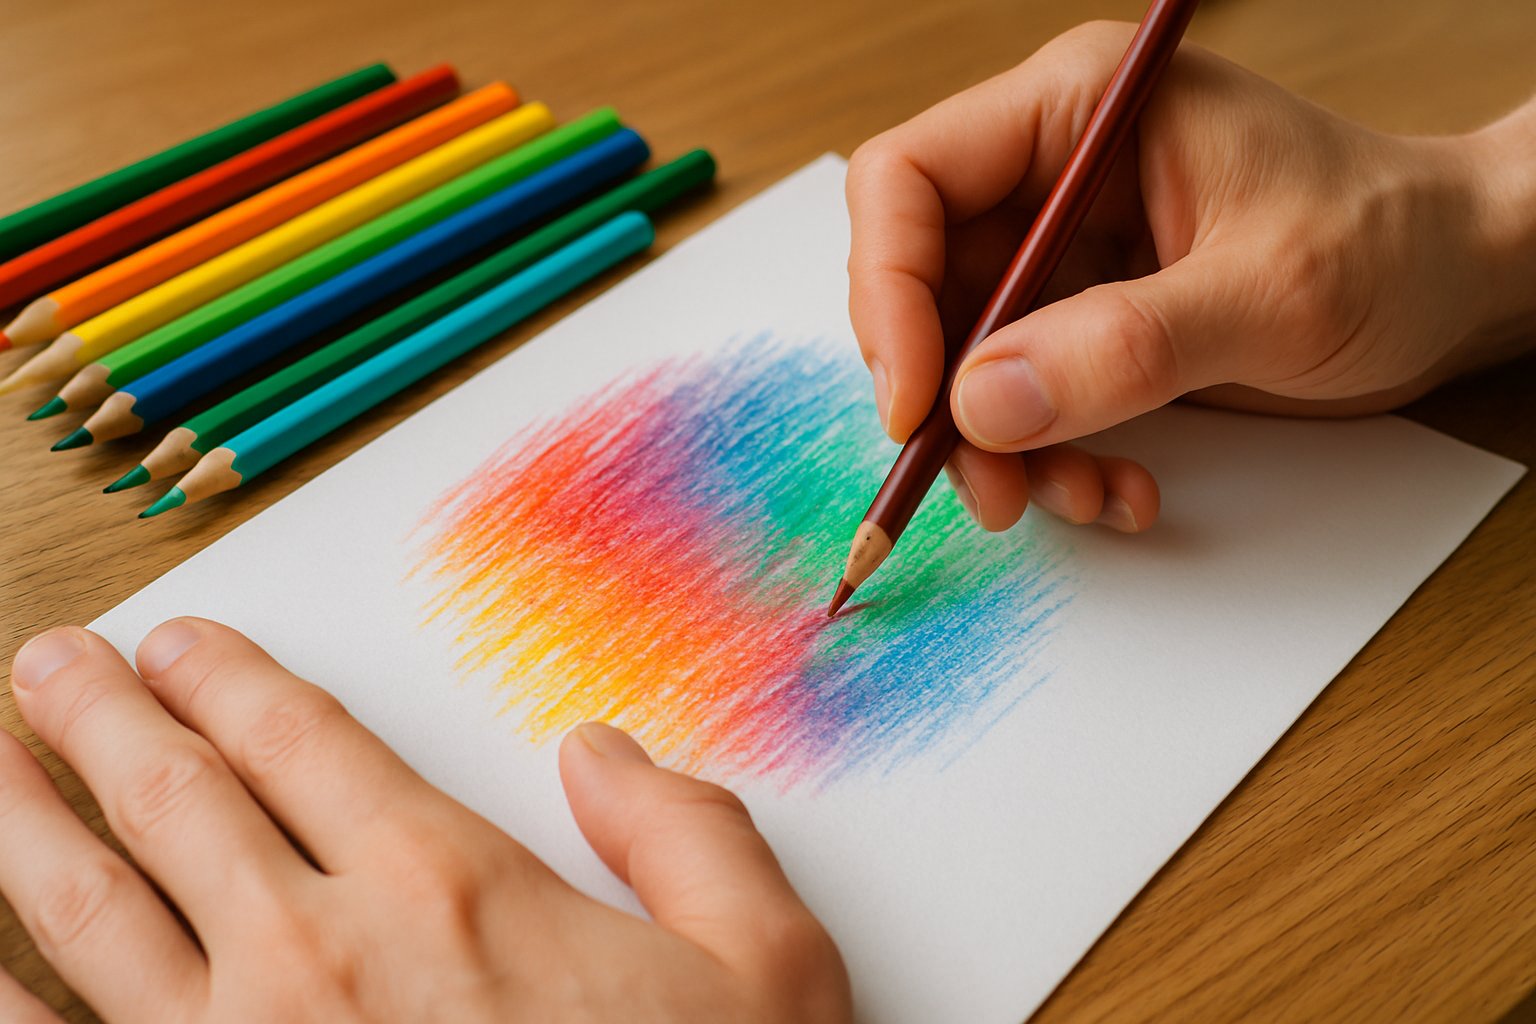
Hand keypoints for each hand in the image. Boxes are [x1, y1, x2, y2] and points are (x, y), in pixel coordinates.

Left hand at [0, 619, 849, 1022]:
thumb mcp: (760, 964)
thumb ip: (689, 831)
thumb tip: (601, 751)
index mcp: (447, 889)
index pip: (301, 739)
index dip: (229, 674)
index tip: (182, 640)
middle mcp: (319, 956)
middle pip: (177, 793)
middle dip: (101, 715)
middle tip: (53, 665)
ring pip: (89, 904)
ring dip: (26, 815)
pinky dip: (7, 994)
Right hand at [846, 21, 1535, 532]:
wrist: (1459, 285)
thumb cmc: (1392, 240)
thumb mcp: (1271, 290)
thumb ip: (1126, 345)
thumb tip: (983, 404)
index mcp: (1078, 112)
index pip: (909, 181)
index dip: (889, 292)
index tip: (920, 403)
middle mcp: (1052, 177)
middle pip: (920, 284)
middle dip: (944, 397)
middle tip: (988, 484)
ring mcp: (1066, 255)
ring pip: (962, 362)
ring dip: (1000, 450)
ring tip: (1077, 495)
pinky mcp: (1085, 324)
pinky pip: (1020, 402)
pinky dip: (1050, 460)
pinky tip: (1119, 488)